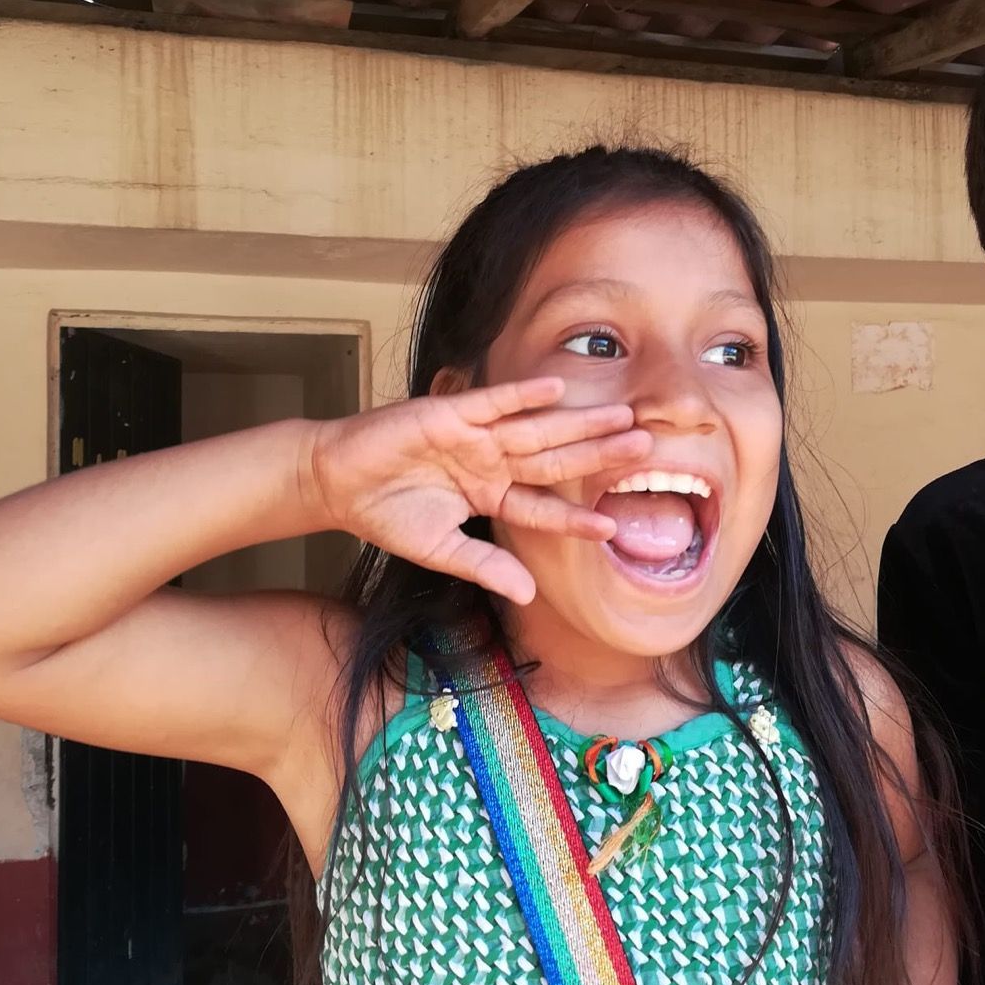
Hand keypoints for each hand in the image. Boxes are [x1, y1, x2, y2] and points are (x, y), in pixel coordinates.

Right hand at [307, 377, 649, 603]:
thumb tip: (527, 595)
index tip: (614, 526)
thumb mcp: (438, 548)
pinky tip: (558, 388)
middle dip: (599, 455)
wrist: (336, 480)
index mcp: (491, 495)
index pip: (544, 507)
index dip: (577, 517)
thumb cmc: (385, 513)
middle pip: (556, 460)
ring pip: (538, 429)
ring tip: (623, 417)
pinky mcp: (451, 414)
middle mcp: (492, 462)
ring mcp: (476, 436)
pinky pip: (494, 402)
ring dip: (580, 422)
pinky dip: (523, 394)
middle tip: (648, 451)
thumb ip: (483, 566)